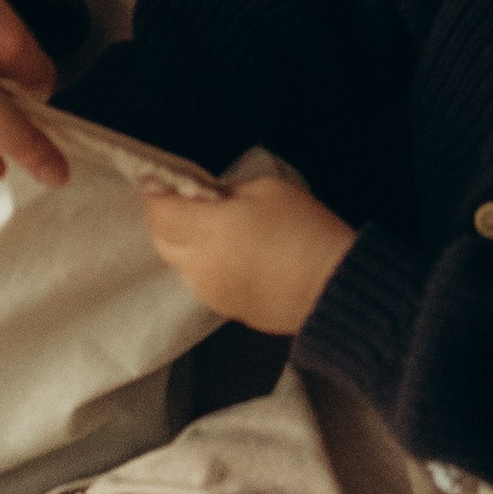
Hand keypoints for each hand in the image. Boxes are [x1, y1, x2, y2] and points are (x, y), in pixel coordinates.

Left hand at [143, 172, 357, 331]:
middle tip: (189, 201)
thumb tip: (211, 199)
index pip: (157, 212)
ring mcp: (211, 294)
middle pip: (161, 240)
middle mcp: (198, 267)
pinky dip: (208, 267)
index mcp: (204, 232)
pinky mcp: (228, 312)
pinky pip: (204, 284)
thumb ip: (229, 192)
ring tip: (216, 230)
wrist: (335, 290)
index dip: (157, 193)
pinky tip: (235, 256)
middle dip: (168, 219)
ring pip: (181, 265)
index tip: (166, 180)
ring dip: (188, 245)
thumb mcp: (267, 190)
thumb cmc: (303, 230)